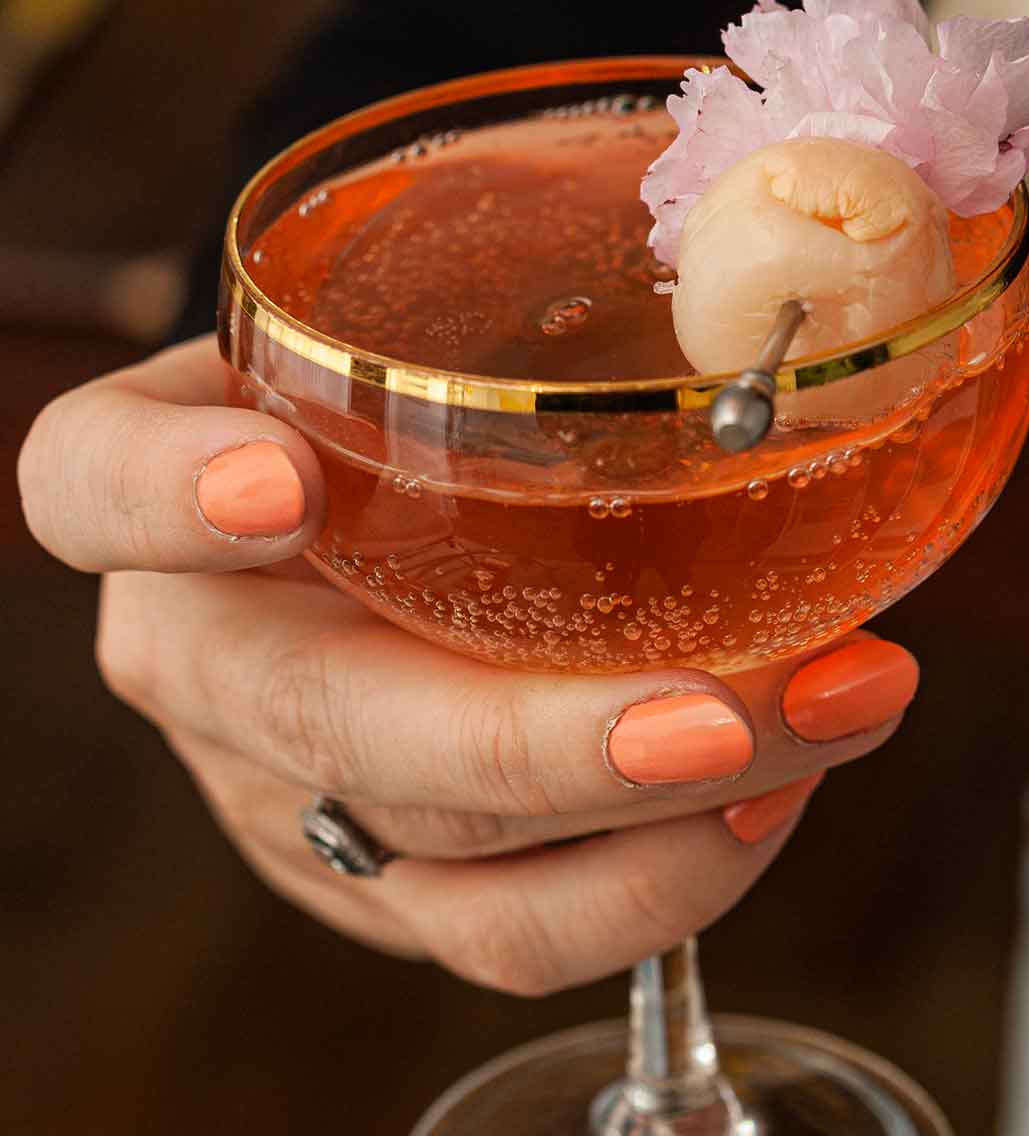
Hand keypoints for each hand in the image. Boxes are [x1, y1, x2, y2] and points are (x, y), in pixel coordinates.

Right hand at [19, 336, 919, 993]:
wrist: (392, 503)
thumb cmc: (427, 383)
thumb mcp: (422, 310)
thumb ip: (516, 273)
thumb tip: (807, 203)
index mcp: (162, 482)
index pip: (93, 481)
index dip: (163, 493)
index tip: (278, 483)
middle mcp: (202, 656)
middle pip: (322, 723)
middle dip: (538, 737)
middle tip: (725, 708)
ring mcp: (286, 791)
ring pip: (440, 857)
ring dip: (654, 826)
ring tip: (827, 718)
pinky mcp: (382, 885)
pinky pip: (514, 932)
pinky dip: (665, 882)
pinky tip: (776, 789)